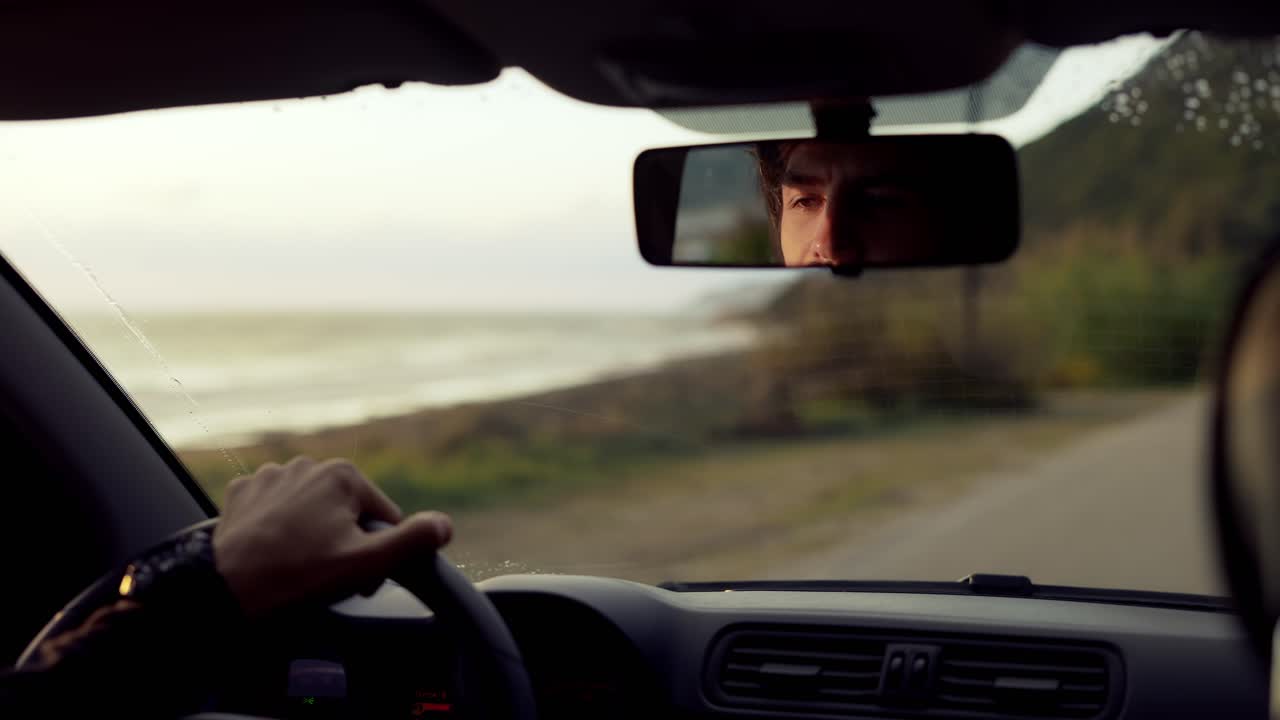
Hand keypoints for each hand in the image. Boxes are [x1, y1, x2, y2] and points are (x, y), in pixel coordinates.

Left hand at [212, 456, 451, 618]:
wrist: (224, 589)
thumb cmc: (296, 576)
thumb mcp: (365, 563)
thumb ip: (412, 541)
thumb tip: (444, 525)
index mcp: (343, 475)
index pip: (382, 518)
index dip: (378, 553)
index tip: (359, 579)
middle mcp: (307, 465)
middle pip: (347, 512)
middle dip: (345, 543)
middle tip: (329, 578)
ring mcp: (271, 477)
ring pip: (312, 512)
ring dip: (313, 536)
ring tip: (298, 569)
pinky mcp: (243, 493)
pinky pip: (276, 512)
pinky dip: (280, 531)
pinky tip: (274, 554)